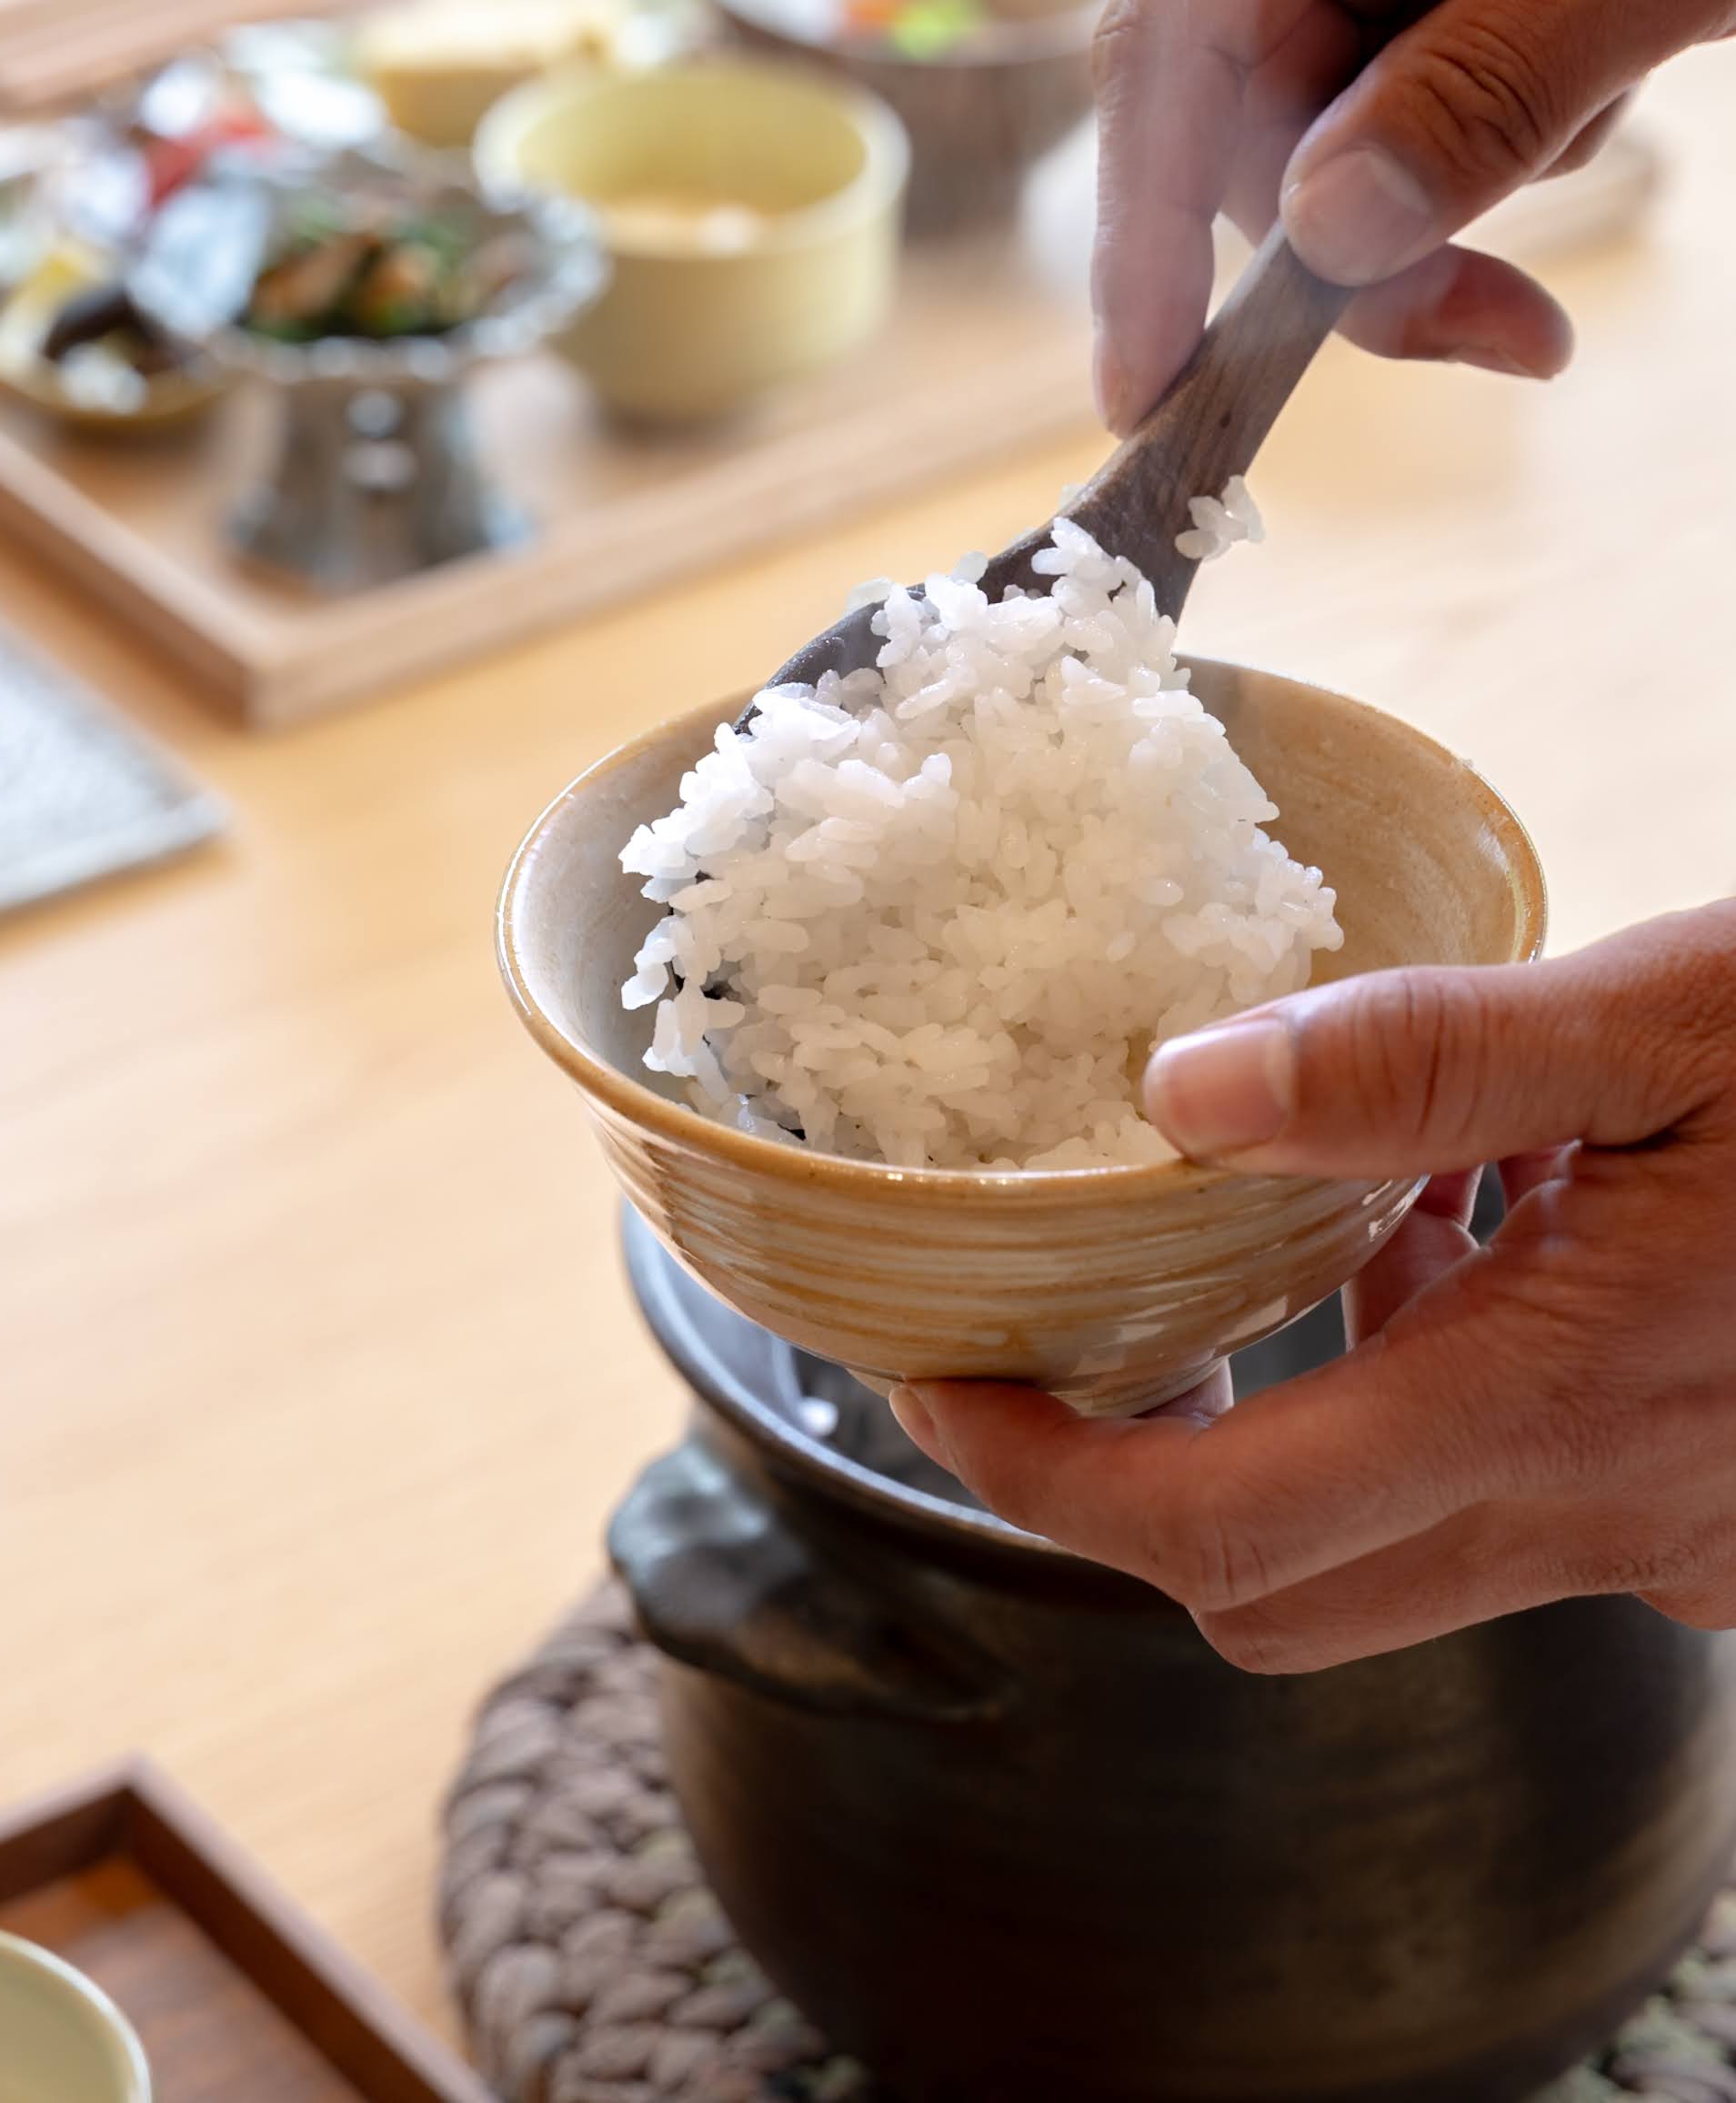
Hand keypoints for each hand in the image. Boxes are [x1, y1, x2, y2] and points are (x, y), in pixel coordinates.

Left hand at [892, 902, 1735, 1669]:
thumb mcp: (1669, 1013)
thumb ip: (1421, 1061)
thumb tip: (1178, 1087)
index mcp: (1558, 1401)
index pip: (1215, 1532)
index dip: (1038, 1477)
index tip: (942, 1384)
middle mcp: (1611, 1518)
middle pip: (1280, 1586)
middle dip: (1134, 1479)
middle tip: (1068, 1326)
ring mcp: (1682, 1545)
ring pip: (1403, 1552)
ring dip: (1308, 1423)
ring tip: (1319, 1232)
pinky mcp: (1731, 1529)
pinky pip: (1523, 1508)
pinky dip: (1447, 1403)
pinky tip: (1495, 1239)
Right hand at [1092, 0, 1735, 429]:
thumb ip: (1494, 88)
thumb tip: (1324, 234)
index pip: (1173, 51)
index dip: (1145, 238)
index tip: (1150, 393)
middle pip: (1243, 115)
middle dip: (1366, 235)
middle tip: (1514, 325)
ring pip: (1308, 123)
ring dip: (1451, 169)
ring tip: (1601, 91)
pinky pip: (1364, 84)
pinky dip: (1469, 124)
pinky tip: (1575, 61)